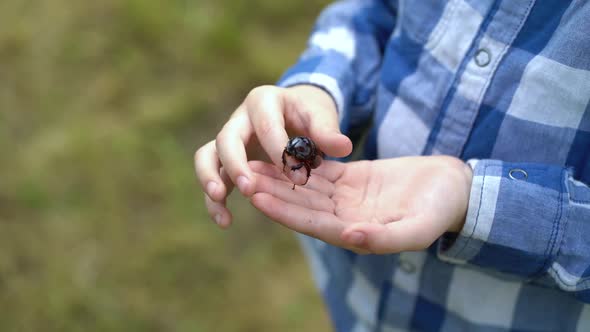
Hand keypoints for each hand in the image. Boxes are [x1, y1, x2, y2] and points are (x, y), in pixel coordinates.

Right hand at [194, 85, 352, 227]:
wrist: (295, 112)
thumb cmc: (308, 114)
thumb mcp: (320, 116)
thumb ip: (328, 131)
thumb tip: (344, 147)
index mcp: (264, 102)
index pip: (267, 126)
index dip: (279, 151)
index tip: (295, 175)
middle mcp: (240, 119)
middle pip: (227, 138)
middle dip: (236, 164)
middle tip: (249, 188)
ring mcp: (228, 140)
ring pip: (207, 156)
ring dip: (211, 178)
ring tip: (220, 200)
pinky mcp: (224, 160)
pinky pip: (212, 177)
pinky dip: (215, 200)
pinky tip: (225, 221)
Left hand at [250, 156, 472, 253]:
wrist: (455, 188)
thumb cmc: (441, 210)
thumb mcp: (418, 226)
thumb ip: (385, 237)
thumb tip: (350, 237)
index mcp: (357, 233)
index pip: (312, 223)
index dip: (284, 211)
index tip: (258, 197)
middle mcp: (346, 218)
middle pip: (302, 204)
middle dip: (272, 191)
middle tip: (243, 174)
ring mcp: (347, 198)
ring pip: (307, 186)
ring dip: (280, 175)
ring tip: (251, 161)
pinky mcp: (352, 178)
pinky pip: (321, 171)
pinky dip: (301, 162)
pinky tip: (281, 150)